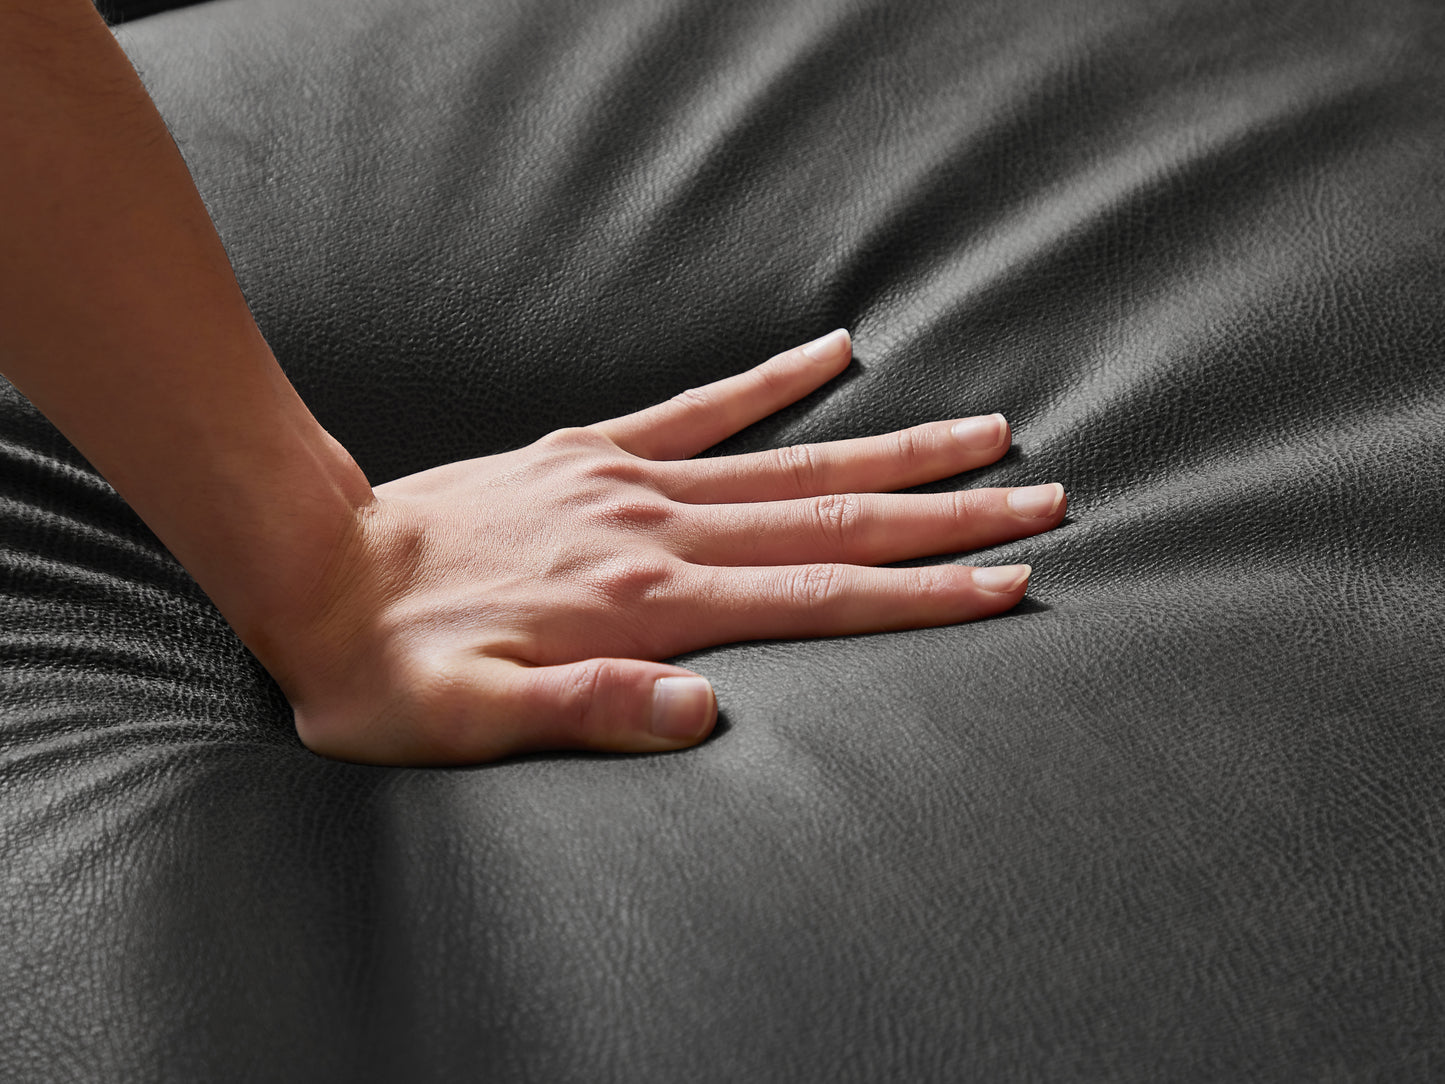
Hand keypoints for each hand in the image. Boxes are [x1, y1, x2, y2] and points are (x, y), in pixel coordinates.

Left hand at [268, 330, 1066, 763]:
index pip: (819, 596)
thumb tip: (706, 715)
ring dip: (896, 449)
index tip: (1009, 582)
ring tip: (986, 433)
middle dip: (948, 516)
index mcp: (646, 605)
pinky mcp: (593, 453)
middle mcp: (657, 533)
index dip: (922, 595)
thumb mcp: (473, 721)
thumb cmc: (392, 668)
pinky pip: (698, 407)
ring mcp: (629, 483)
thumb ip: (591, 712)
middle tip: (1043, 499)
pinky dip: (771, 378)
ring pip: (791, 460)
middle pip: (835, 518)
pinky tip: (834, 349)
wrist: (315, 568)